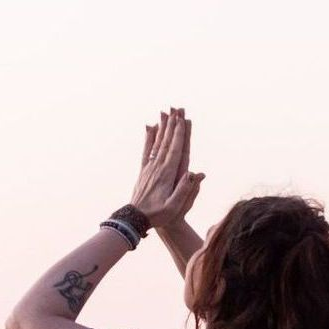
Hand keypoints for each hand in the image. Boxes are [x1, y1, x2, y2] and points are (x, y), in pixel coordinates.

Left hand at [130, 107, 204, 229]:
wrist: (135, 218)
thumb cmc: (158, 215)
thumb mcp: (174, 207)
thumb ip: (183, 190)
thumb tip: (193, 174)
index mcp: (167, 174)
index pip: (175, 149)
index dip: (179, 133)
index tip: (182, 119)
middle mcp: (157, 167)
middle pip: (167, 142)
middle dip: (172, 125)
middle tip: (176, 109)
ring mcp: (149, 168)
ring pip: (157, 143)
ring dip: (163, 127)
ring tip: (165, 113)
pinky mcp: (143, 170)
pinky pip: (147, 150)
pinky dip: (149, 138)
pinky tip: (150, 127)